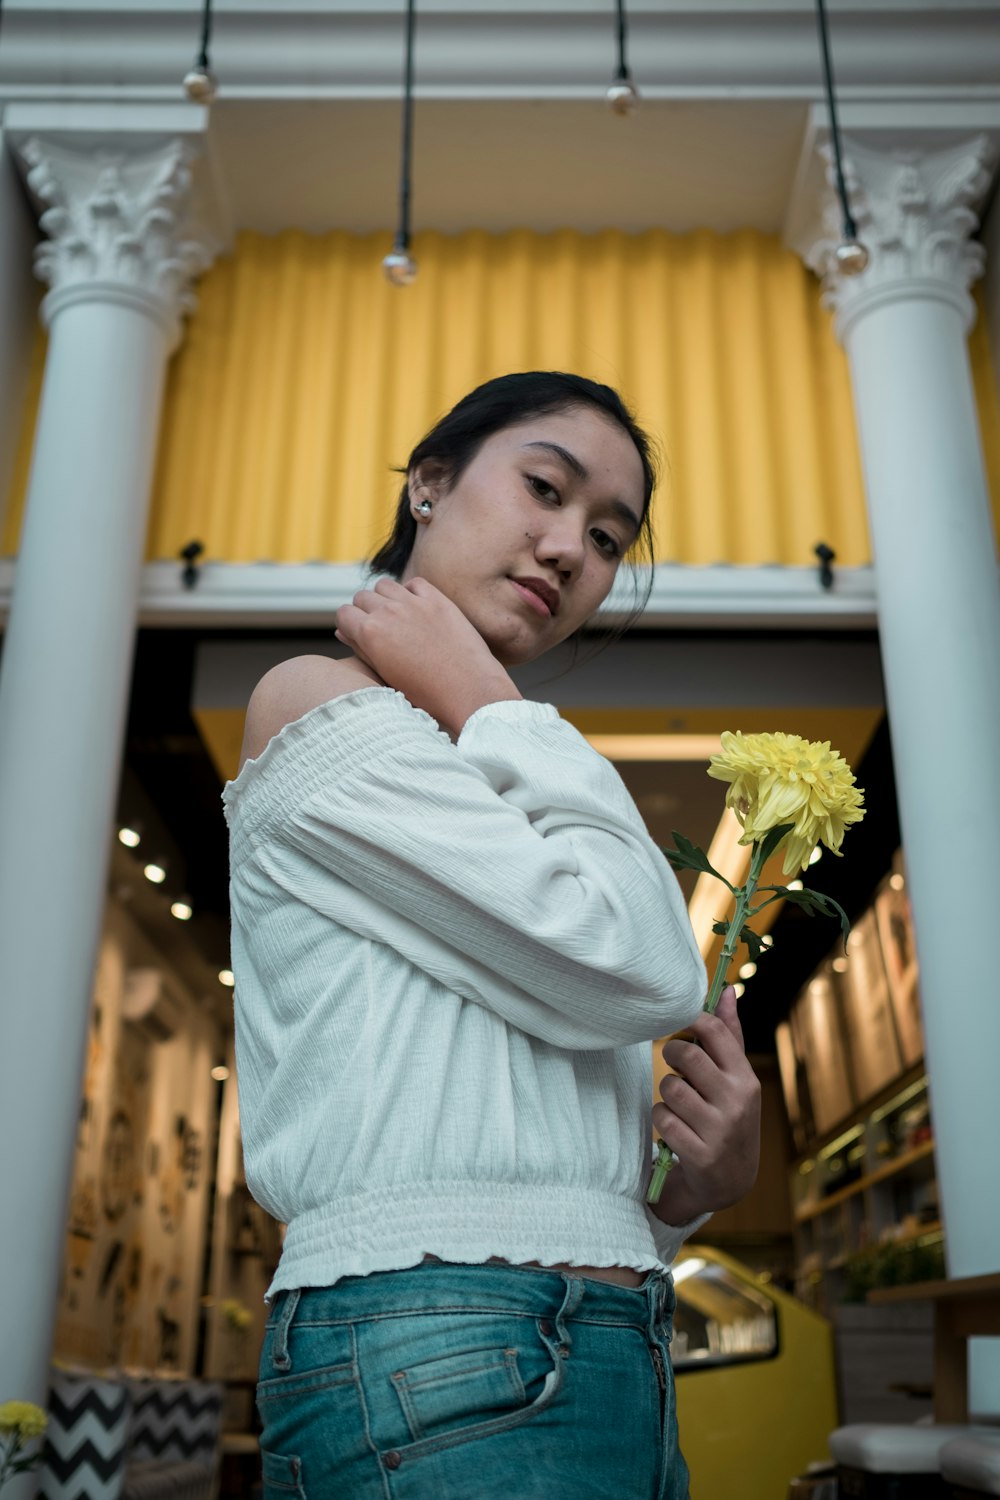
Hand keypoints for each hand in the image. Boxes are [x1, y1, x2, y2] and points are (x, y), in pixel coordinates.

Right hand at [335, 576, 521, 736]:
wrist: (467, 691)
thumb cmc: (424, 693)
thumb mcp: (385, 675)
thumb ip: (361, 648)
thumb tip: (343, 631)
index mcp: (369, 633)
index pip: (343, 614)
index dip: (349, 624)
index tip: (357, 633)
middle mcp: (388, 612)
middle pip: (362, 596)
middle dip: (365, 610)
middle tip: (378, 628)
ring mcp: (414, 603)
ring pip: (385, 585)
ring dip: (385, 597)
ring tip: (396, 616)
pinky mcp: (437, 600)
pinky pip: (415, 584)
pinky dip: (411, 592)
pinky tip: (417, 609)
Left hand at [648, 986, 760, 1226]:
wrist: (730, 1181)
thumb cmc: (728, 1117)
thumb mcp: (736, 1080)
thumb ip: (729, 1036)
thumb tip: (726, 991)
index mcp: (746, 1078)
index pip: (716, 1032)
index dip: (689, 1019)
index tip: (676, 1022)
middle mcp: (737, 1101)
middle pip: (687, 1055)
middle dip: (670, 1055)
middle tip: (673, 1064)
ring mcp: (720, 1129)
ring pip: (670, 1088)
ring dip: (666, 1094)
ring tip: (679, 1104)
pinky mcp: (700, 1154)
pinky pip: (663, 1119)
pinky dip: (662, 1120)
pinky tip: (675, 1128)